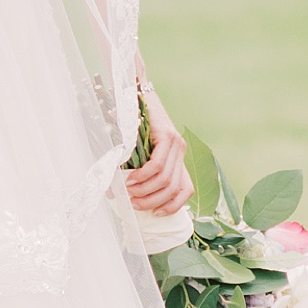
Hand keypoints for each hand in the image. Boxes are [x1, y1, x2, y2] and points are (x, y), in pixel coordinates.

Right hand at [126, 74, 191, 216]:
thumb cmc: (131, 125)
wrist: (133, 93)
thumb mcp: (138, 152)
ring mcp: (176, 143)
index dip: (173, 206)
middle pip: (173, 188)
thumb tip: (122, 197)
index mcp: (177, 158)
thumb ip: (138, 171)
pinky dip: (143, 177)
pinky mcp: (166, 136)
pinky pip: (157, 165)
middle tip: (133, 204)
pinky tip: (130, 180)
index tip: (156, 214)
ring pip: (165, 179)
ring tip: (128, 192)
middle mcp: (180, 152)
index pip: (185, 190)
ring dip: (145, 191)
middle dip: (152, 201)